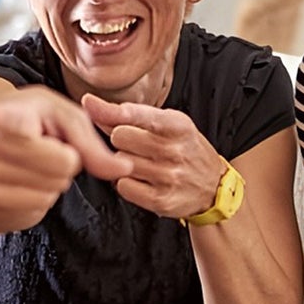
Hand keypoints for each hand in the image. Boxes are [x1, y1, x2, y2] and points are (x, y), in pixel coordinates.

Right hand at [0, 88, 129, 223]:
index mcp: (6, 116)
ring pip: (51, 191)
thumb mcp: (61, 116)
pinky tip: (24, 179)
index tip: (19, 128)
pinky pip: (37, 208)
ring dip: (53, 180)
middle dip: (65, 161)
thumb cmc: (28, 121)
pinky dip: (40, 196)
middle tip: (47, 147)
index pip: (28, 134)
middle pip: (62, 168)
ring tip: (33, 162)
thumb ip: (93, 144)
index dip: (52, 146)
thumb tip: (125, 169)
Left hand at [80, 94, 225, 218]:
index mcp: (178, 125)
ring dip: (122, 163)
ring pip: (119, 163)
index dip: (108, 110)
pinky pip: (123, 187)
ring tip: (142, 163)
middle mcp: (175, 150)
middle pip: (119, 137)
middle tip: (136, 146)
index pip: (135, 114)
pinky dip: (126, 183)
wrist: (214, 187)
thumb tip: (90, 103)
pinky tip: (141, 181)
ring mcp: (168, 177)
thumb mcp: (168, 124)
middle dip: (121, 140)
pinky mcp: (161, 200)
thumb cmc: (184, 149)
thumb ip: (129, 115)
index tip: (89, 104)